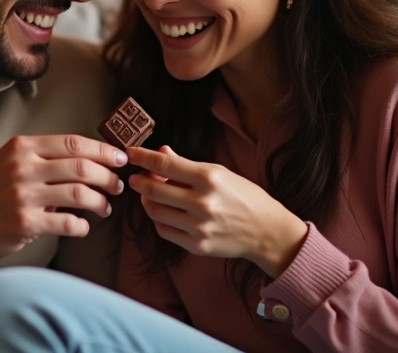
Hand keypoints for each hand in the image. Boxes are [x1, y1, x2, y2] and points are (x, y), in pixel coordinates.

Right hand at [0, 134, 126, 262]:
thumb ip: (42, 160)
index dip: (103, 150)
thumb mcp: (7, 163)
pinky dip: (82, 226)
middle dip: (108, 177)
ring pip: (80, 194)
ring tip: (105, 208)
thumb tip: (87, 163)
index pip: (74, 143)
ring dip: (100, 202)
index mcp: (21, 147)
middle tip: (117, 186)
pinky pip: (68, 223)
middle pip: (82, 167)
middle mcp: (23, 167)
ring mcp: (23, 195)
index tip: (120, 158)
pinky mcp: (24, 224)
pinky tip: (82, 227)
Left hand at [127, 145, 307, 278]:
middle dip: (139, 181)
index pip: (165, 164)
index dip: (143, 157)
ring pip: (155, 211)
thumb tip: (162, 151)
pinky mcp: (197, 245)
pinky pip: (164, 230)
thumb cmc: (244, 197)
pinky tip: (163, 211)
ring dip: (147, 200)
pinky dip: (159, 219)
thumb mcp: (220, 173)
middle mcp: (203, 202)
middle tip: (136, 177)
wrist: (267, 232)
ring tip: (150, 194)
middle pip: (154, 189)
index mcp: (210, 178)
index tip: (130, 153)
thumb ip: (187, 165)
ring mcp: (199, 227)